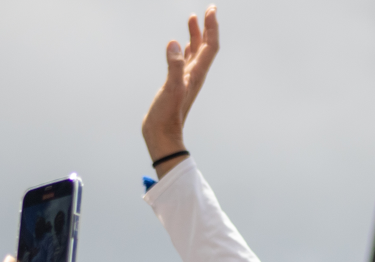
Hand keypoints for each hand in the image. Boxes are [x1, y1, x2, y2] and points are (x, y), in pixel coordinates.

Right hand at [141, 5, 218, 176]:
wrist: (162, 135)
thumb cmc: (167, 116)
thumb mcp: (170, 89)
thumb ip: (174, 66)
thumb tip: (174, 43)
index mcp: (197, 74)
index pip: (211, 46)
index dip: (212, 27)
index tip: (211, 10)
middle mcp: (195, 75)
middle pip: (207, 46)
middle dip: (208, 27)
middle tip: (209, 9)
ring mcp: (186, 79)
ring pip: (196, 52)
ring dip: (196, 35)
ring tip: (193, 19)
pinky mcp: (177, 84)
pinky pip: (185, 61)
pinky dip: (185, 49)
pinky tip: (181, 45)